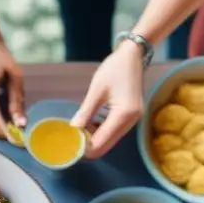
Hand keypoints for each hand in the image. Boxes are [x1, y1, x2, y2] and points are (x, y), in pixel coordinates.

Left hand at [72, 41, 143, 159]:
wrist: (133, 55)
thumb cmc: (114, 69)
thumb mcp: (96, 91)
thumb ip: (85, 113)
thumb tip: (72, 131)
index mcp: (123, 114)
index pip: (101, 142)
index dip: (85, 147)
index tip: (70, 144)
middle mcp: (131, 121)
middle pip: (106, 145)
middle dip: (89, 145)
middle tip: (72, 139)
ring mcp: (133, 120)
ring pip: (111, 140)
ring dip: (95, 138)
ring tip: (79, 129)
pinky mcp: (132, 117)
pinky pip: (115, 131)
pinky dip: (102, 131)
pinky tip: (90, 123)